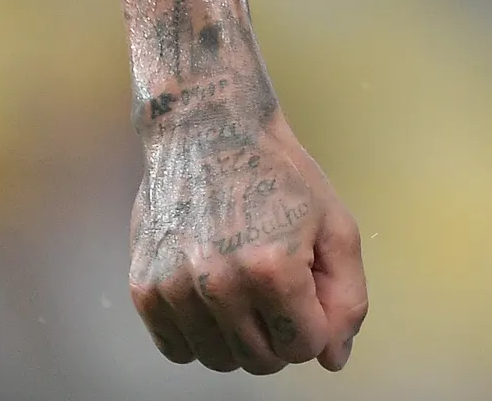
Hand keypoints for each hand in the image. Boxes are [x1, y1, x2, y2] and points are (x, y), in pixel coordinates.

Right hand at [130, 108, 368, 372]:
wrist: (209, 131)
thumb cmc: (279, 176)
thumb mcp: (335, 224)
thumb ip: (347, 297)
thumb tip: (335, 359)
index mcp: (273, 268)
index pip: (304, 347)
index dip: (317, 326)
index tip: (310, 292)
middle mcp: (219, 284)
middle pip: (261, 361)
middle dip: (282, 336)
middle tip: (280, 289)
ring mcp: (175, 289)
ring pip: (219, 361)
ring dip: (241, 339)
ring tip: (248, 289)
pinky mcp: (144, 289)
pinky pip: (179, 350)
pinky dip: (202, 336)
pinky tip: (215, 296)